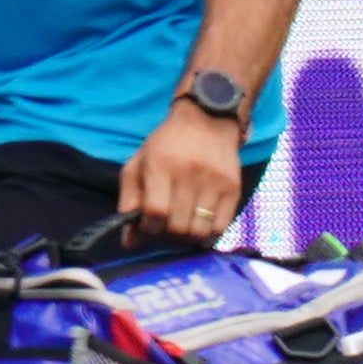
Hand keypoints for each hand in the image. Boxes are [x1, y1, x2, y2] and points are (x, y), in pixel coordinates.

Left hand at [121, 97, 246, 240]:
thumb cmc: (166, 145)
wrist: (207, 121)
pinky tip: (198, 221)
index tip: (148, 224)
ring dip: (187, 235)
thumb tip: (128, 242)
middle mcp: (190, 173)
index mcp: (161, 164)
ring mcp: (215, 181)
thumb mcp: (138, 164)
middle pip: (178, 225)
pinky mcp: (233, 189)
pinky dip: (207, 232)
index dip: (149, 227)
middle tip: (164, 225)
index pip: (156, 211)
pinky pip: (220, 227)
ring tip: (181, 223)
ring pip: (199, 230)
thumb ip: (129, 201)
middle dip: (167, 233)